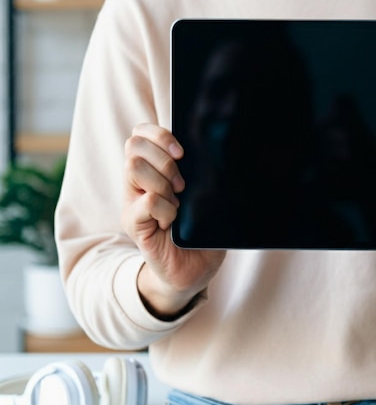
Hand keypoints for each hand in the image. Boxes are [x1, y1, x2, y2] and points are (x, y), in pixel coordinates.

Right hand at [122, 123, 225, 318]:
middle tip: (183, 185)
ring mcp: (133, 202)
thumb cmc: (202, 231)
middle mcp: (138, 182)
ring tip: (178, 203)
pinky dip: (165, 208)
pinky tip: (173, 222)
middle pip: (134, 146)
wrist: (194, 271)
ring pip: (135, 168)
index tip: (183, 153)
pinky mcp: (134, 224)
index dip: (160, 135)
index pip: (141, 134)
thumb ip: (204, 171)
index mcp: (154, 169)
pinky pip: (147, 201)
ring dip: (163, 183)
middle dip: (165, 160)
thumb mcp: (207, 195)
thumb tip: (214, 147)